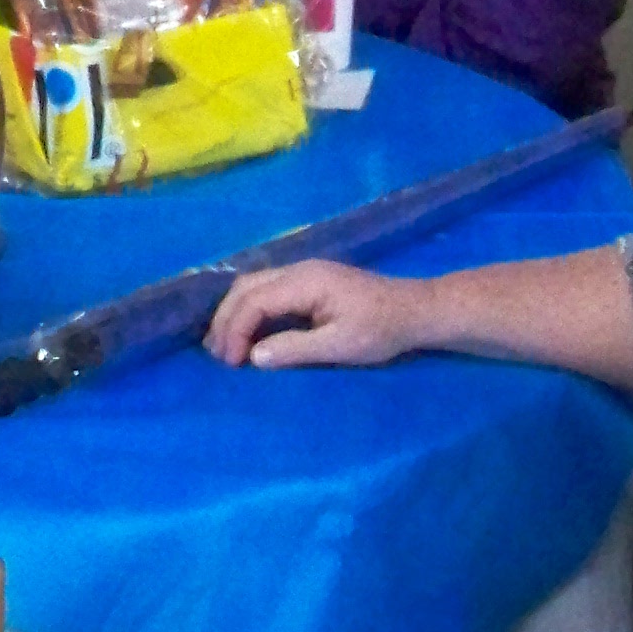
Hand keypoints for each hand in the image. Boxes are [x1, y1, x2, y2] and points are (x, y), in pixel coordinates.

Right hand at [206, 260, 436, 370]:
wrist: (416, 310)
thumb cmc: (381, 330)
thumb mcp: (340, 346)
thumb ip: (295, 349)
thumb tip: (253, 357)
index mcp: (305, 281)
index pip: (254, 300)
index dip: (235, 330)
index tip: (230, 362)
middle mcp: (298, 269)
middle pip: (245, 287)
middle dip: (226, 319)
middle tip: (216, 354)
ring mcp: (303, 272)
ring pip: (252, 284)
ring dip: (234, 312)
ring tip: (224, 344)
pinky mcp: (309, 280)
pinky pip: (266, 288)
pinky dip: (249, 308)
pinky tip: (247, 330)